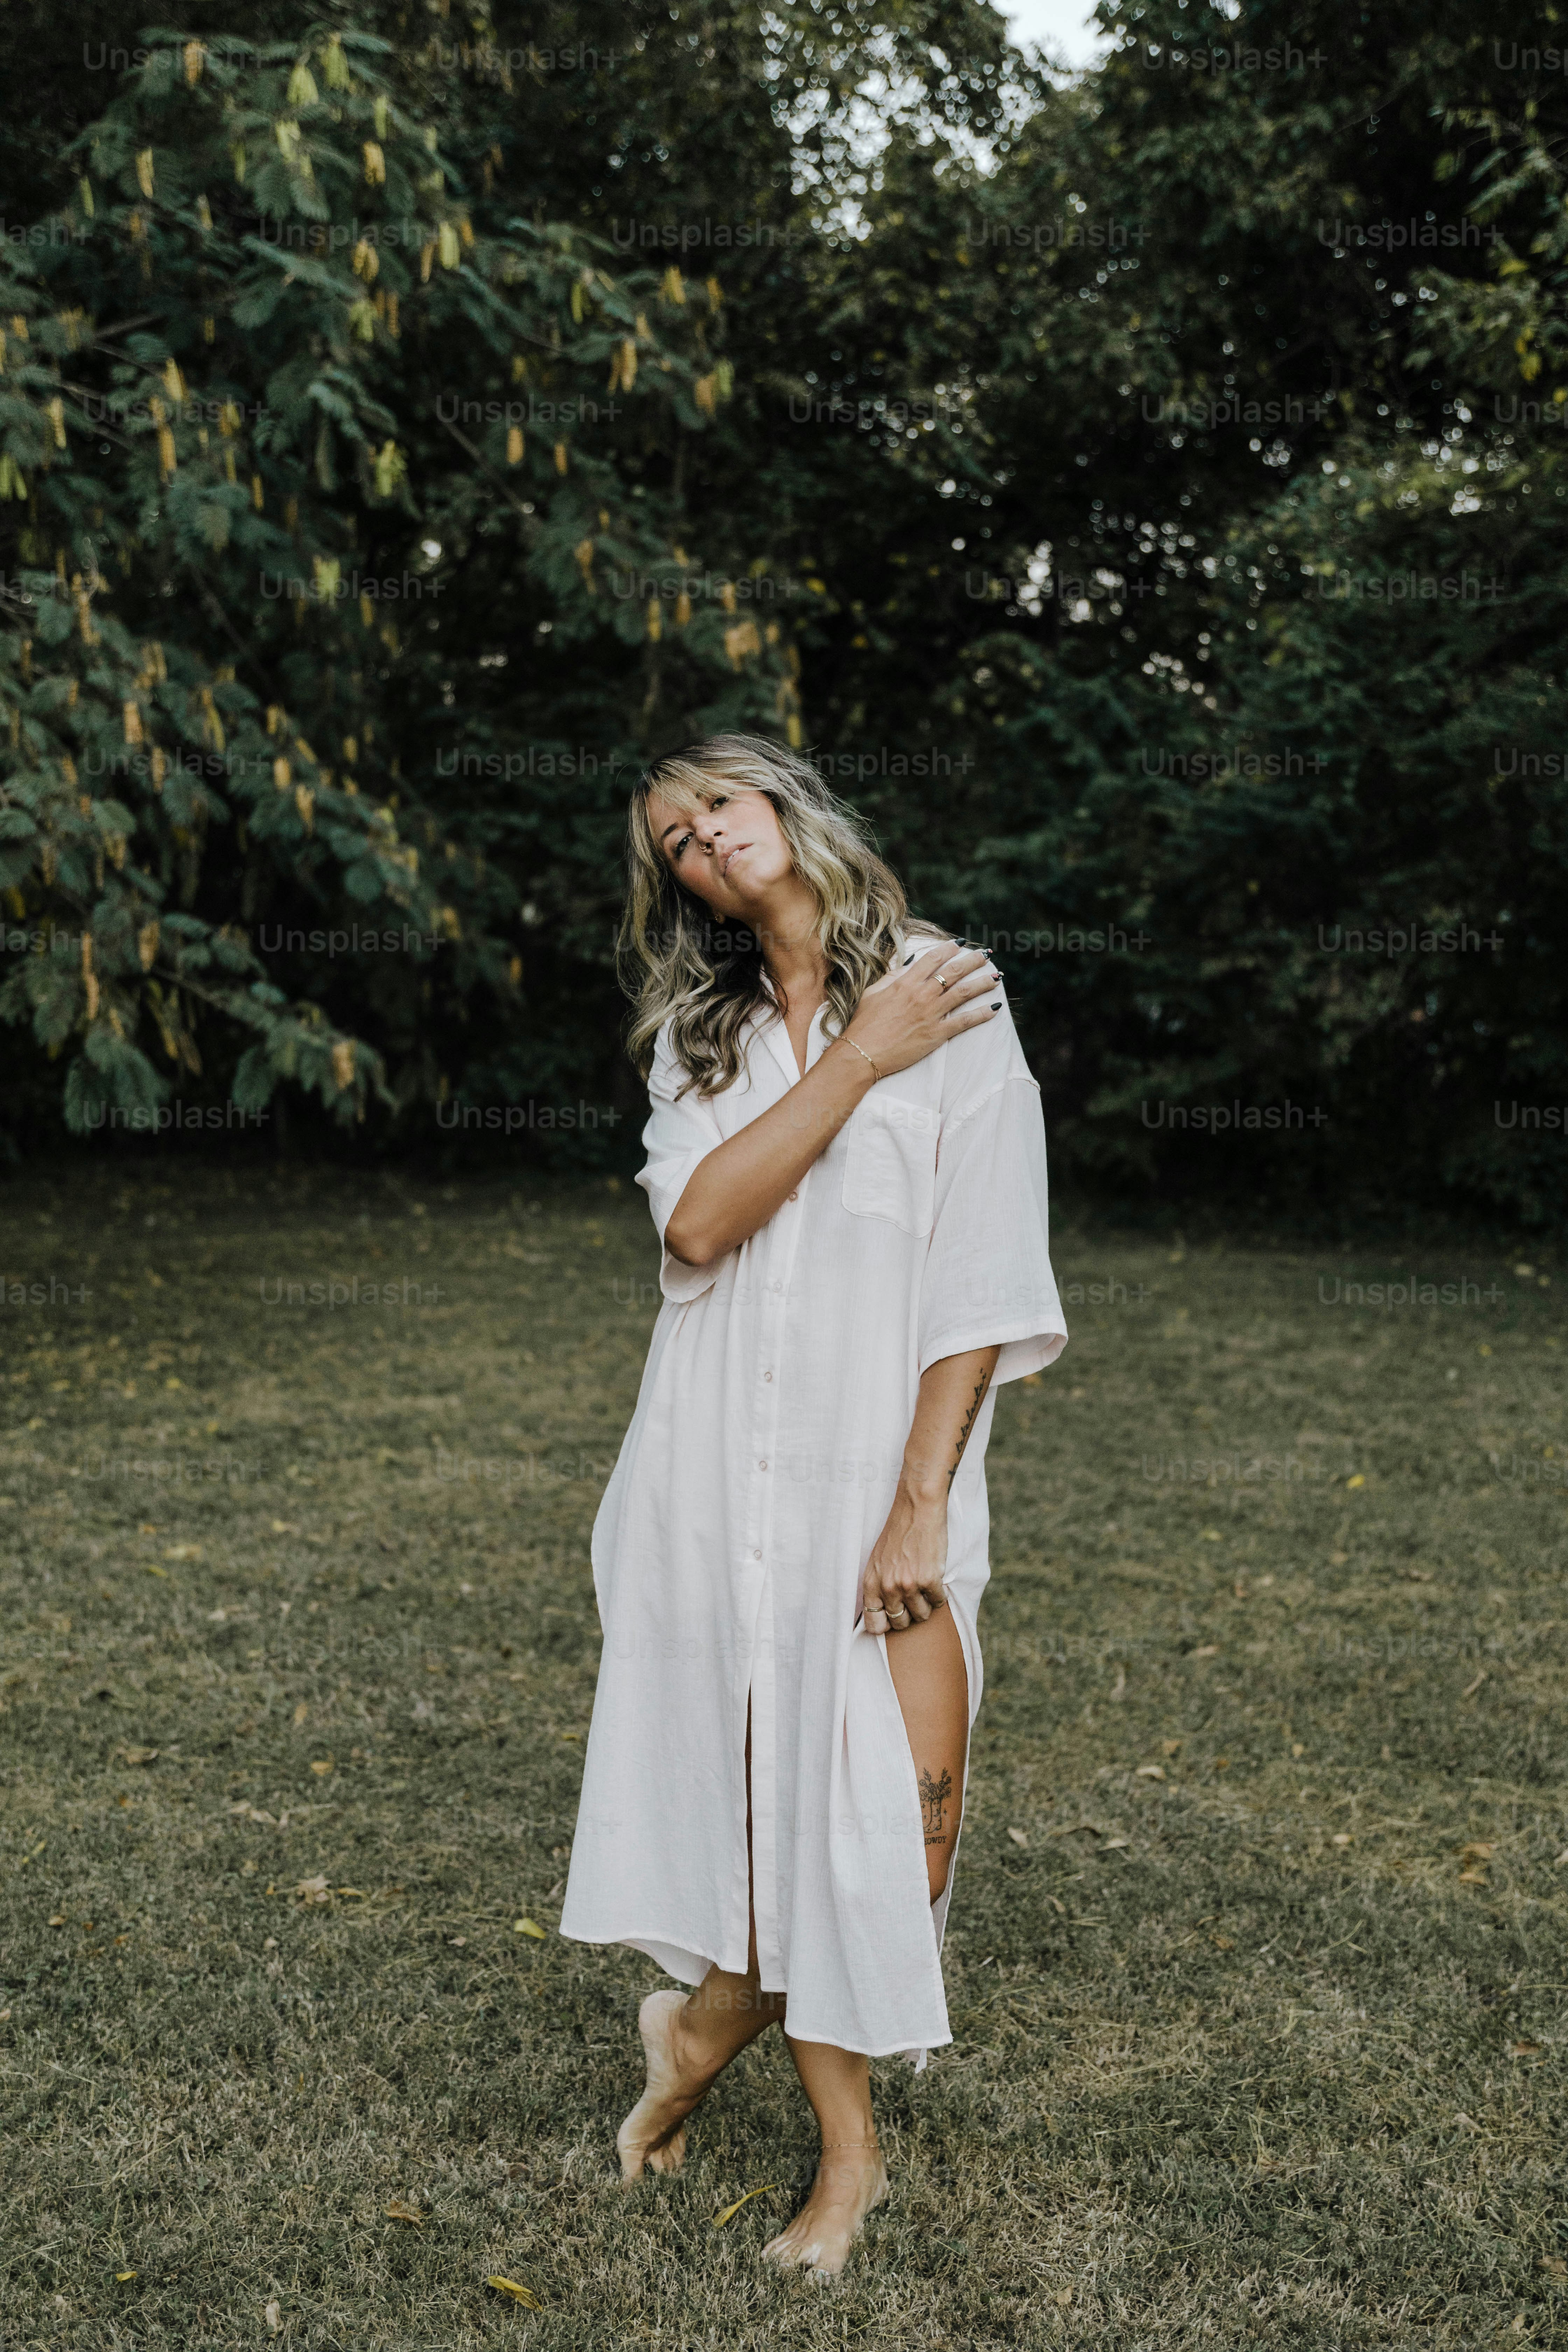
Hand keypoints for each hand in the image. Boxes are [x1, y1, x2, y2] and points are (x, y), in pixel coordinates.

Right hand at [840, 944, 1000, 1081]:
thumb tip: (910, 962)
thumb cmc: (864, 1023)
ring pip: (963, 992)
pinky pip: (964, 1021)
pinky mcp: (936, 1034)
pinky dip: (981, 1014)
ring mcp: (930, 1014)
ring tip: (997, 977)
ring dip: (983, 983)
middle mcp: (921, 995)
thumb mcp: (873, 993)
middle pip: (954, 971)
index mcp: (905, 982)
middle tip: (986, 955)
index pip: (933, 958)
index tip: (960, 943)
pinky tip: (995, 1008)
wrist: (862, 1053)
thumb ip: (893, 976)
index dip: (949, 948)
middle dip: (973, 961)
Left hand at [860, 1486, 947, 1635]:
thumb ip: (878, 1587)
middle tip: (913, 1597)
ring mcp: (909, 1586)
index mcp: (871, 1584)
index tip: (894, 1616)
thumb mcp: (877, 1562)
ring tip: (924, 1585)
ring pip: (921, 1616)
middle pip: (900, 1624)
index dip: (886, 1625)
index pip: (873, 1625)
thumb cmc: (898, 1534)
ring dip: (925, 1604)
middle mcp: (888, 1588)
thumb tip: (882, 1614)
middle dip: (909, 1614)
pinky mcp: (930, 1580)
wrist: (917, 1510)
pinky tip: (935, 1577)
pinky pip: (938, 1602)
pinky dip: (939, 1594)